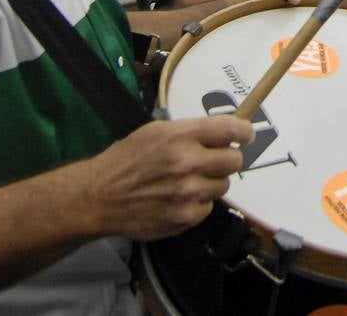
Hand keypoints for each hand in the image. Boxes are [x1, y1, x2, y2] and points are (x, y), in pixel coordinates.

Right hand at [84, 118, 252, 239]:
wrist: (101, 197)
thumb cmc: (127, 159)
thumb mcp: (156, 131)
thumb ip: (191, 132)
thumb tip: (224, 134)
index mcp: (181, 136)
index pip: (231, 129)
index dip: (244, 132)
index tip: (245, 135)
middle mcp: (188, 163)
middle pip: (235, 161)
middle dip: (226, 159)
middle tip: (211, 160)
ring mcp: (188, 193)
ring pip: (223, 185)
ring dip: (211, 182)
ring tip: (187, 180)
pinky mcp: (185, 217)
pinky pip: (208, 207)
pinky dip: (198, 203)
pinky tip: (178, 198)